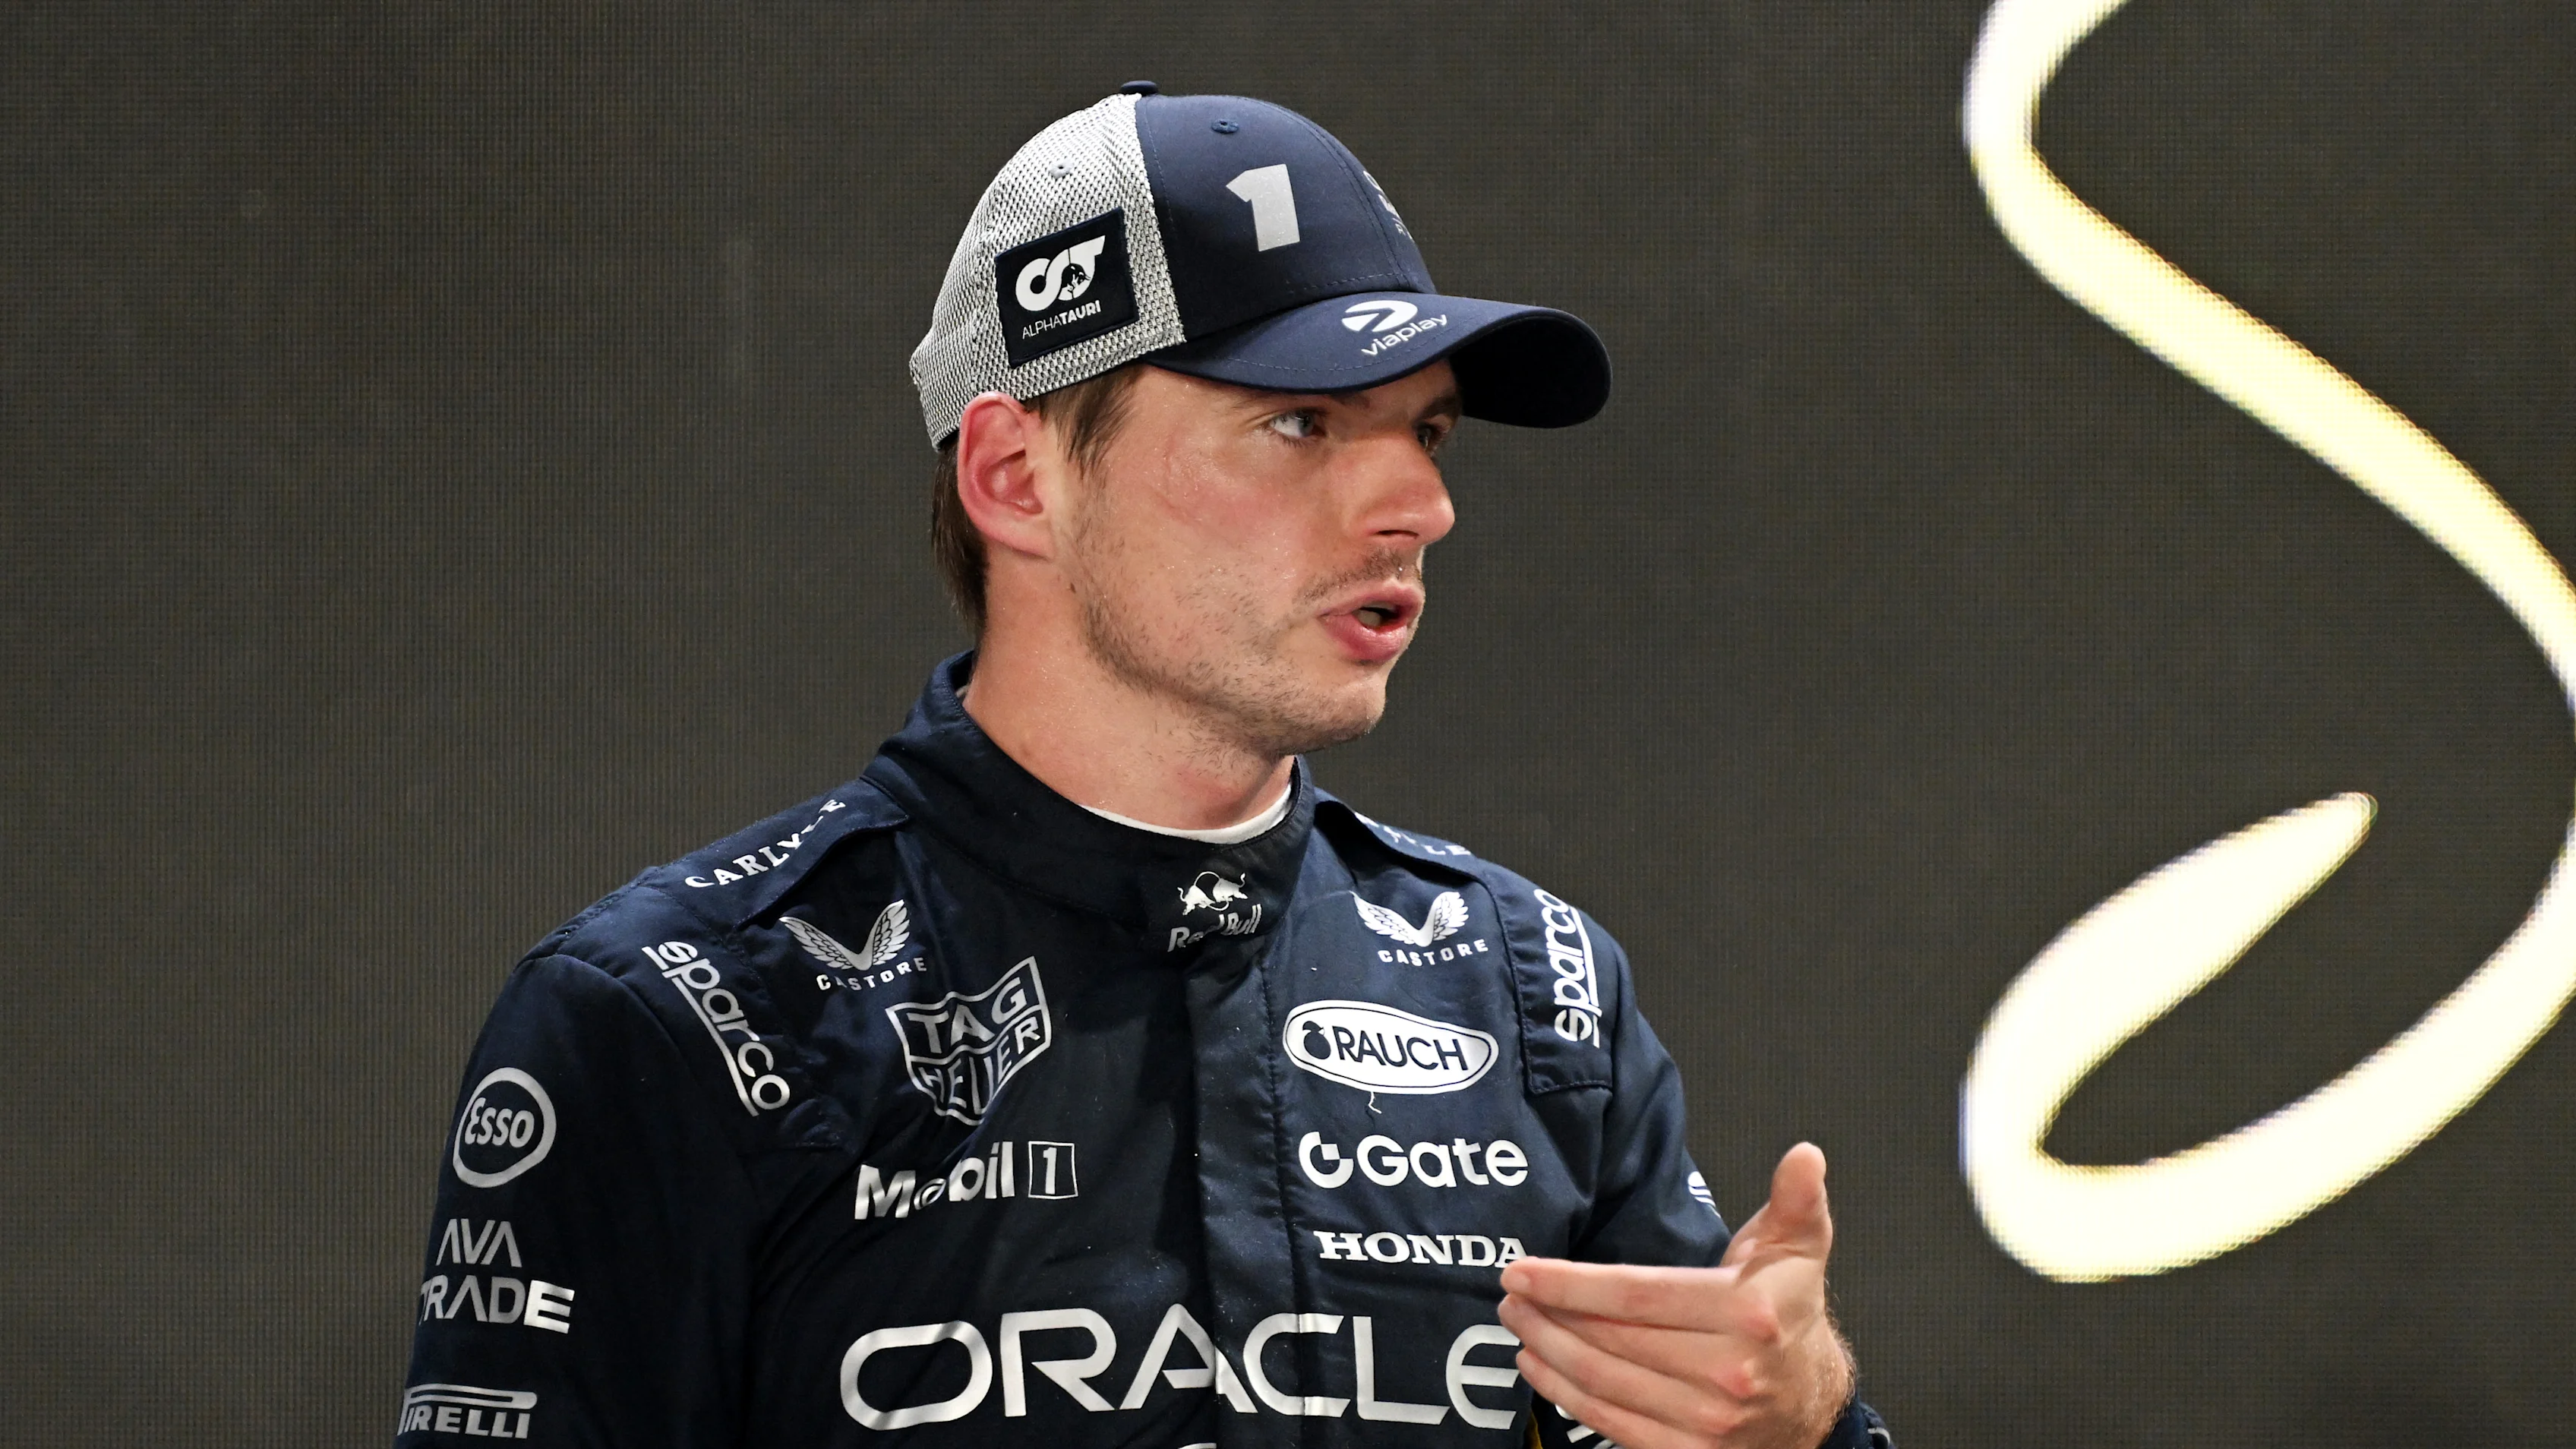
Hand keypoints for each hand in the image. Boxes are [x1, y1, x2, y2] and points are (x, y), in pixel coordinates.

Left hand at [1498, 1143, 1852, 1448]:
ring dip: (1548, 1351)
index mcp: (1746, 1315)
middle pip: (1612, 1339)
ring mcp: (1707, 1421)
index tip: (1522, 1270)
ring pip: (1604, 1382)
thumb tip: (1805, 1156)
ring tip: (1518, 1321)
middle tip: (1510, 1292)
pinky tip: (1539, 1368)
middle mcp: (1727, 1373)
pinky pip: (1612, 1423)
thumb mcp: (1800, 1251)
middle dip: (1549, 1313)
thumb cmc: (1789, 1317)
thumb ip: (1795, 1201)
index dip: (1571, 1283)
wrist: (1813, 1402)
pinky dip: (1567, 1396)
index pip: (1638, 1295)